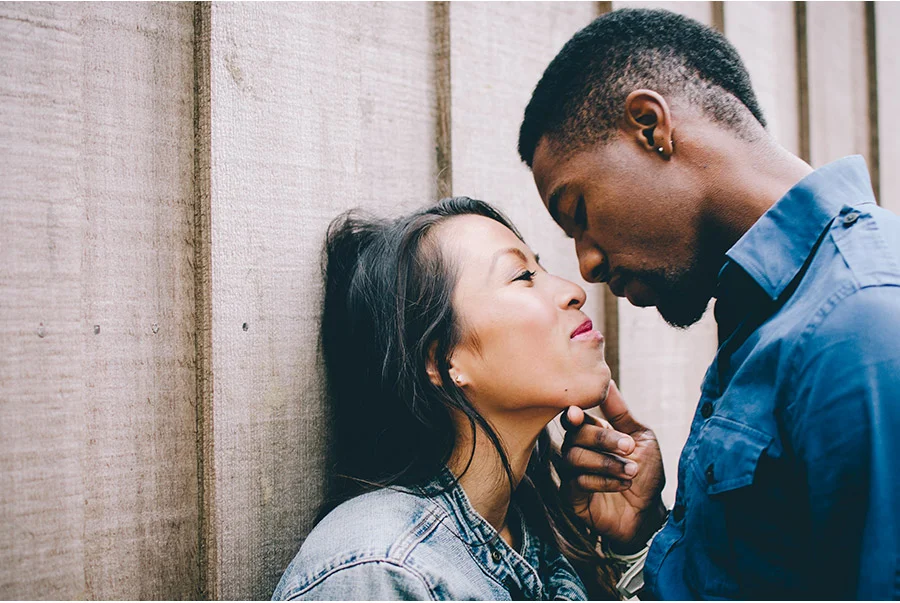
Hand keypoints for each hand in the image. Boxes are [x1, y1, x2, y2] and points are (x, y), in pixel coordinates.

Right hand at [560, 381, 666, 551]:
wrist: (650, 513)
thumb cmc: (647, 474)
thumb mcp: (640, 437)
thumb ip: (621, 412)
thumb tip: (607, 381)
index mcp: (592, 433)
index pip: (575, 418)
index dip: (574, 414)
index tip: (580, 413)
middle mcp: (578, 450)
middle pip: (575, 435)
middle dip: (604, 439)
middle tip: (629, 448)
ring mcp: (572, 473)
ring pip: (573, 457)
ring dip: (606, 462)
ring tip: (631, 471)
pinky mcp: (571, 496)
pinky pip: (576, 481)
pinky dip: (602, 480)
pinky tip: (622, 484)